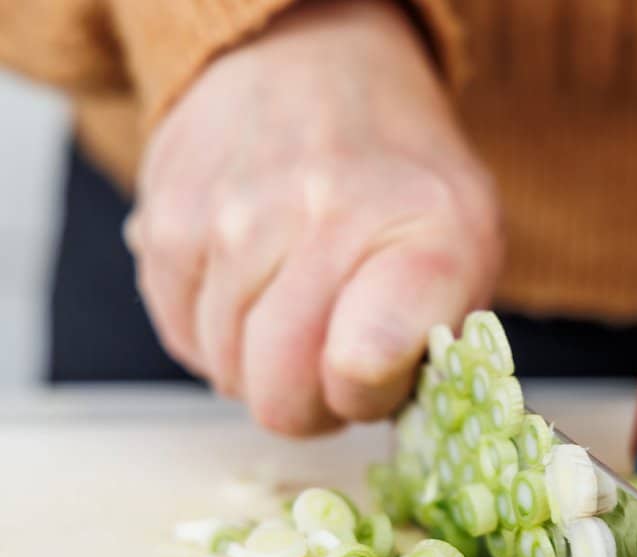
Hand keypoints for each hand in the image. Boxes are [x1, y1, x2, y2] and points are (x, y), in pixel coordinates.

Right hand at [125, 0, 499, 434]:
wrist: (312, 66)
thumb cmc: (402, 184)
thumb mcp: (469, 250)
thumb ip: (442, 341)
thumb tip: (376, 408)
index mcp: (425, 235)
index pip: (366, 362)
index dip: (366, 396)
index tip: (374, 373)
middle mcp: (323, 218)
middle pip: (283, 397)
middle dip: (314, 401)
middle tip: (336, 357)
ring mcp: (233, 219)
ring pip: (229, 374)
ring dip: (262, 364)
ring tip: (298, 307)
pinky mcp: (166, 223)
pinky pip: (182, 338)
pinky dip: (216, 334)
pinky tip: (251, 288)